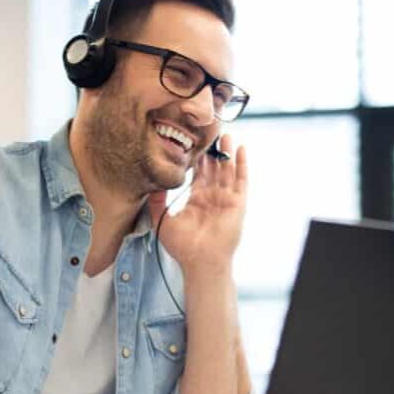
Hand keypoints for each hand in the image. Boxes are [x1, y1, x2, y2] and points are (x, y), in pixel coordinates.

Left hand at [149, 133, 247, 272]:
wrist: (200, 261)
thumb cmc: (182, 247)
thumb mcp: (162, 220)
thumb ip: (157, 201)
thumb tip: (151, 182)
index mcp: (197, 201)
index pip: (198, 174)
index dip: (197, 158)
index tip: (192, 141)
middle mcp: (212, 198)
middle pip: (214, 168)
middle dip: (212, 151)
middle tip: (209, 131)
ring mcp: (226, 200)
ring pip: (228, 170)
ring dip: (227, 153)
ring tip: (225, 134)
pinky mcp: (238, 203)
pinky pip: (241, 180)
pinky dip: (242, 164)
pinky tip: (240, 149)